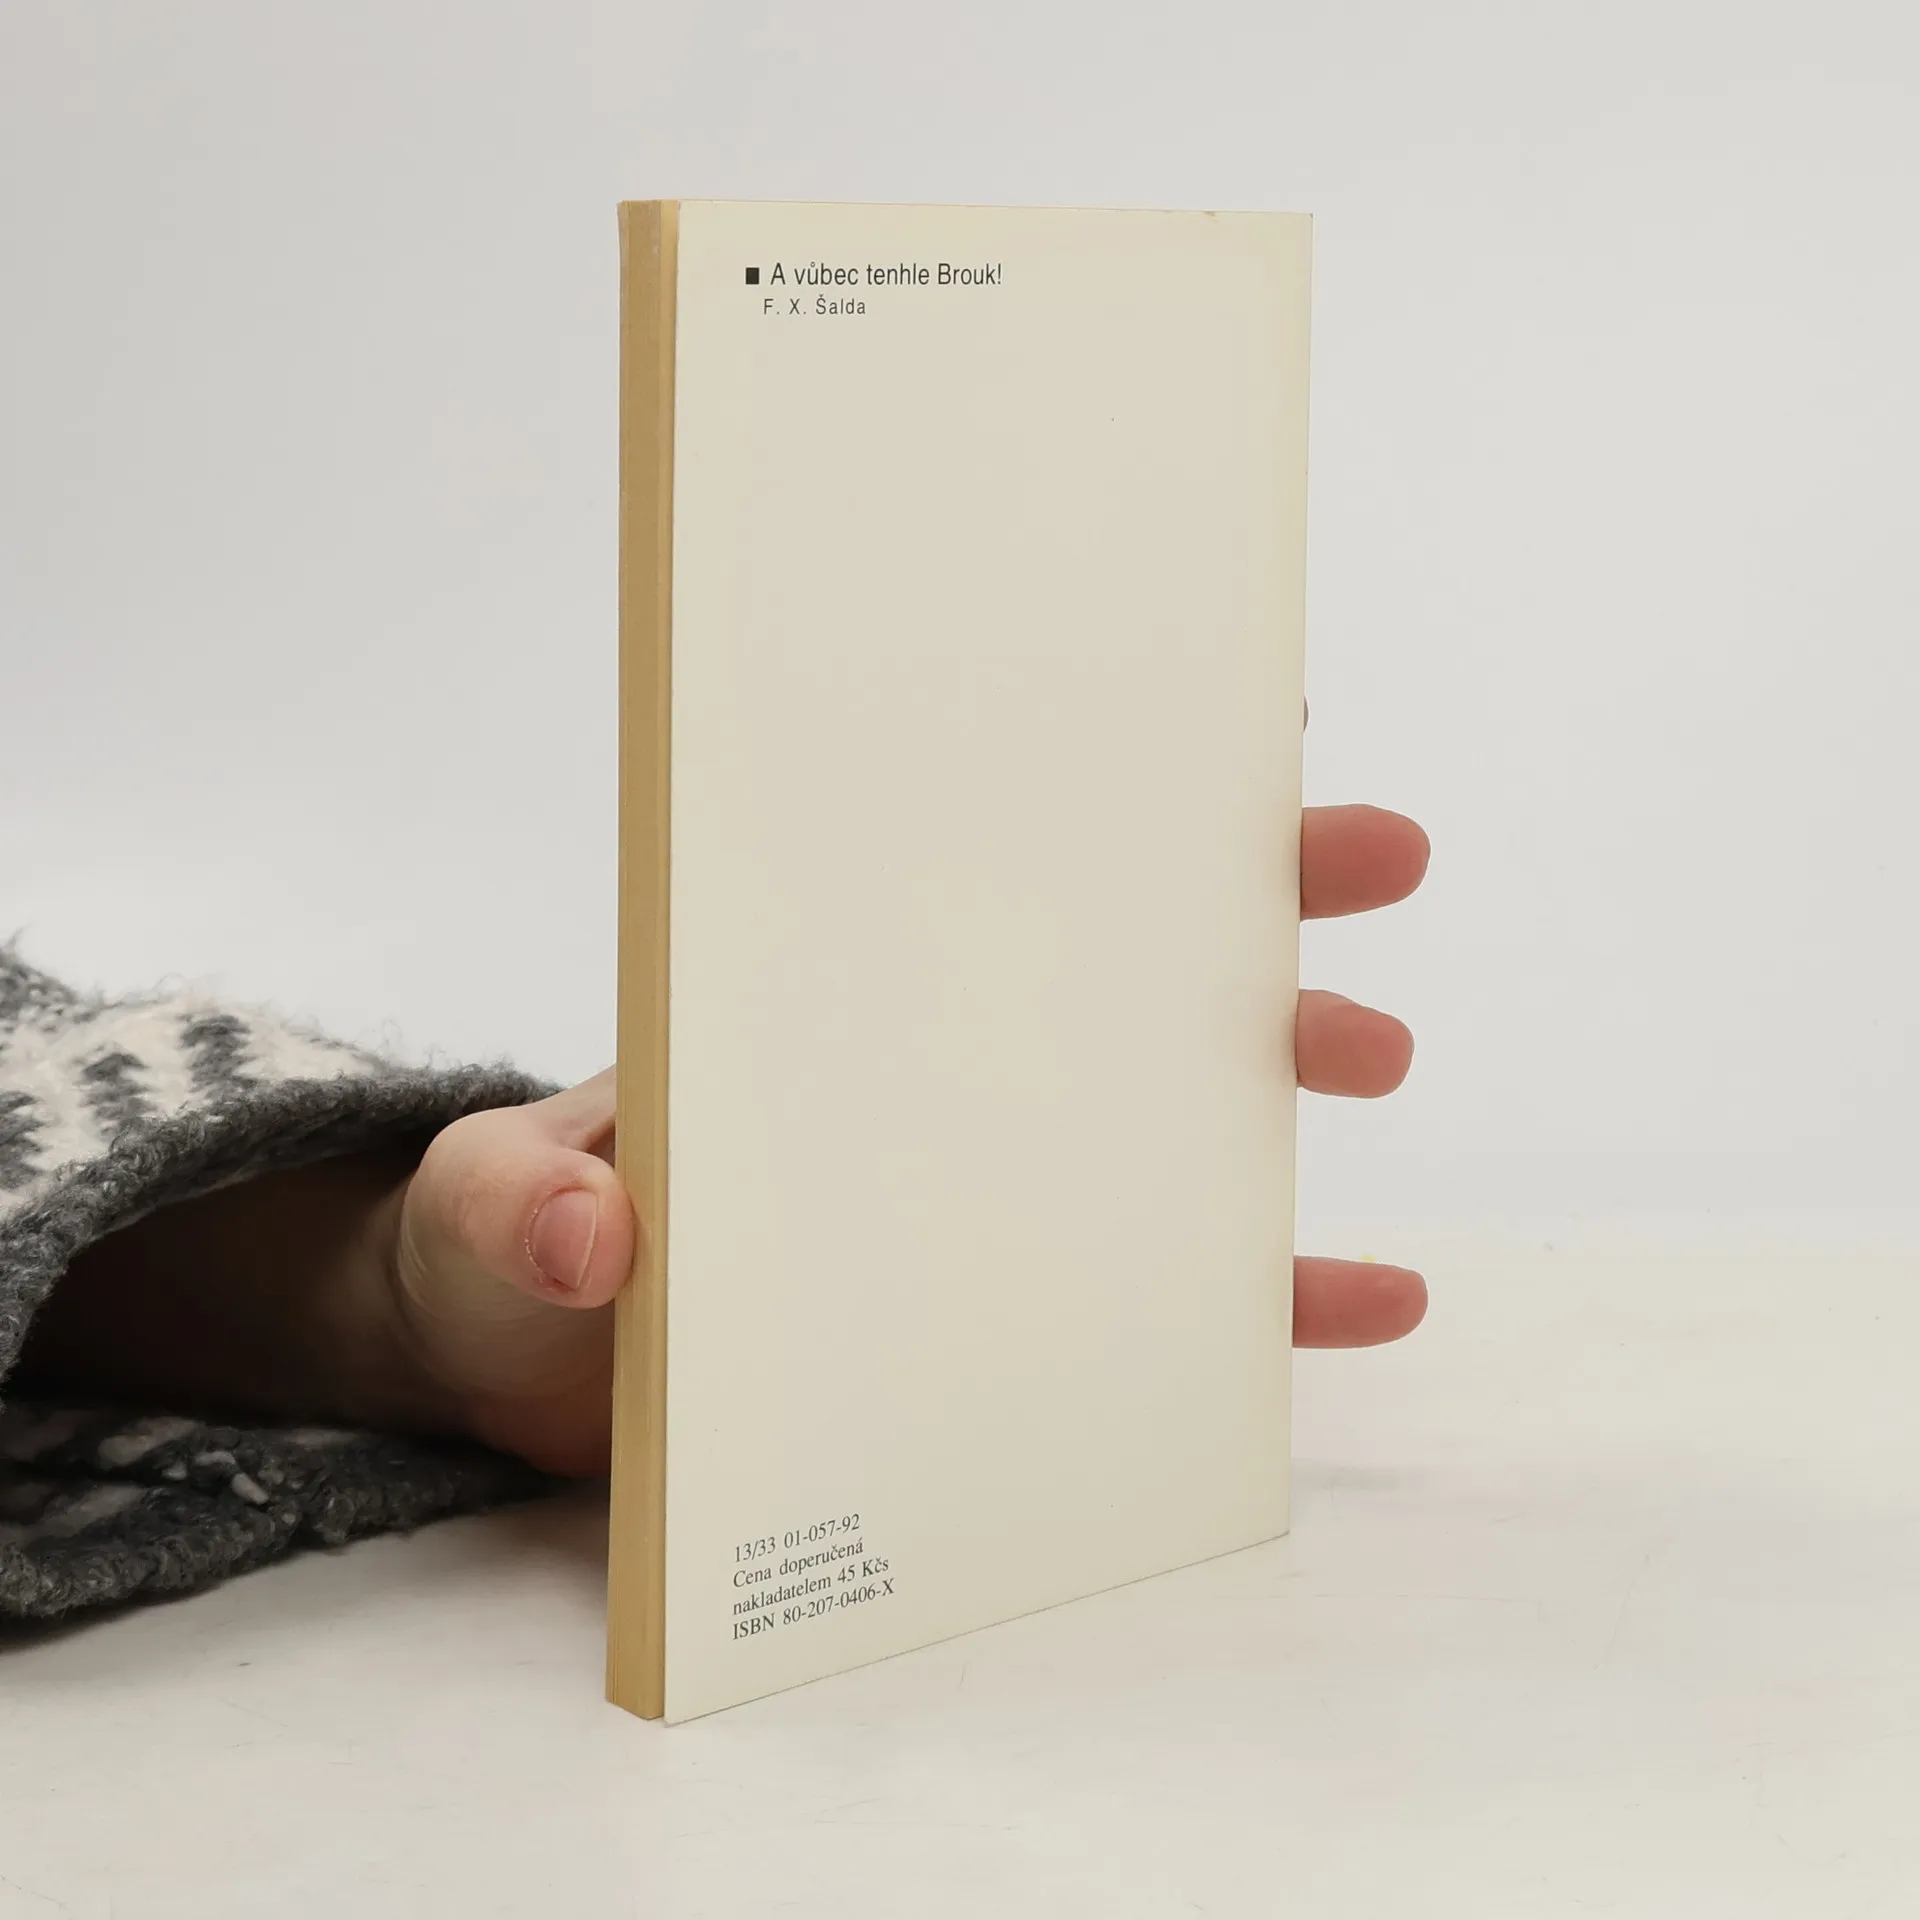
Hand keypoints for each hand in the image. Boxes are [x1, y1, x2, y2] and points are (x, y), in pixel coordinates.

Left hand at [390, 803, 1429, 1474]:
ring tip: (1380, 1049)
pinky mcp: (1005, 1312)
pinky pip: (1166, 1302)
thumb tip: (609, 1239)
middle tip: (1375, 853)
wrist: (524, 1372)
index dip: (1093, 796)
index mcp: (819, 1002)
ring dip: (1282, 1076)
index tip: (1231, 711)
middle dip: (1250, 895)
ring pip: (1170, 1116)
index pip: (966, 870)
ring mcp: (981, 1187)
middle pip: (1112, 964)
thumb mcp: (482, 1214)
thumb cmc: (505, 1249)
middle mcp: (927, 1071)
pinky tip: (1372, 1298)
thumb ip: (519, 1214)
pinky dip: (1265, 1301)